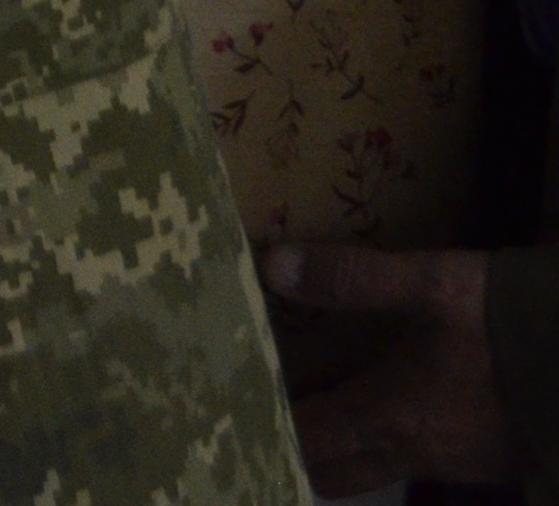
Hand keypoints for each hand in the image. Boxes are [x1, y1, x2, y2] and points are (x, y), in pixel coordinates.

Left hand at [265, 245, 521, 489]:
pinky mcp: (487, 459)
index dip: (261, 429)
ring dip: (334, 453)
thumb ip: (353, 277)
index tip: (223, 409)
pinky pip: (413, 462)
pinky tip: (376, 409)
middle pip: (332, 472)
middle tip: (251, 419)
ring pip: (372, 470)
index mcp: (391, 417)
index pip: (305, 442)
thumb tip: (272, 265)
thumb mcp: (436, 283)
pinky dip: (378, 446)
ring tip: (303, 412)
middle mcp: (416, 452)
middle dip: (290, 454)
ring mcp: (455, 463)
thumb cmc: (513, 324)